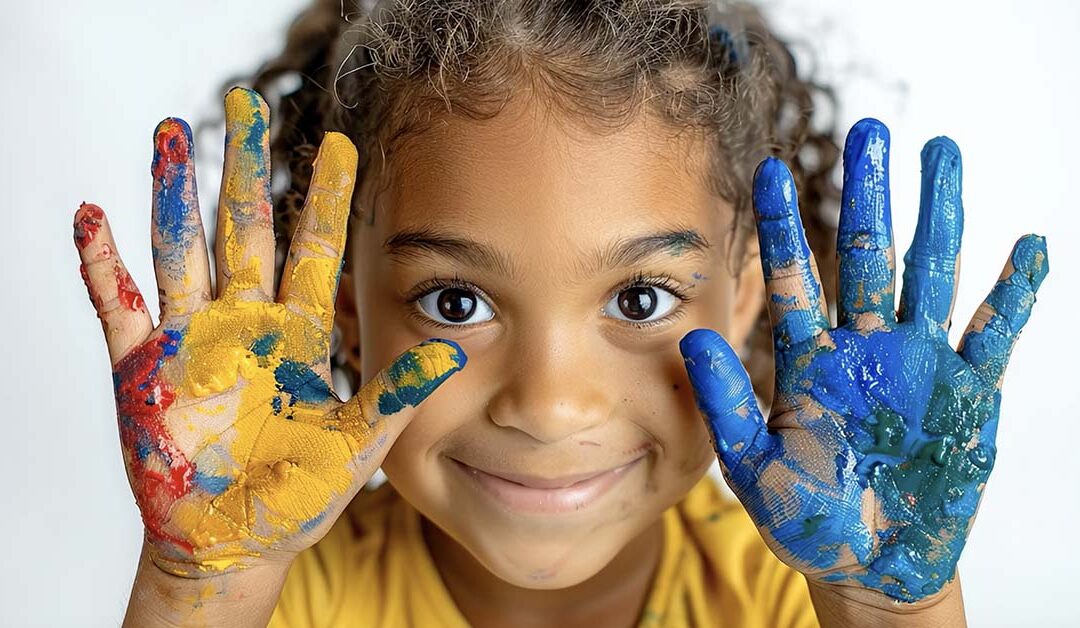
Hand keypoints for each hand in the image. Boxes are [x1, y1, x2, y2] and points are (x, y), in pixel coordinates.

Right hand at [73, 88, 464, 577]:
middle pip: (244, 228)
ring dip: (173, 193)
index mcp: (298, 333)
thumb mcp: (358, 444)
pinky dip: (101, 264)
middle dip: (244, 166)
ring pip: (181, 249)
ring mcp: (191, 340)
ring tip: (171, 132)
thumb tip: (455, 351)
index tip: (341, 142)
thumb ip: (396, 395)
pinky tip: (93, 216)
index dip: (327, 196)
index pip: (314, 248)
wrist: (237, 540)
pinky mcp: (143, 369)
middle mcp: (245, 323)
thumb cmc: (300, 495)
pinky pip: (117, 306)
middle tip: (243, 99)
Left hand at [679, 119, 1046, 601]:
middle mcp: (864, 349)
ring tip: (940, 150)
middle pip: (868, 257)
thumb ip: (727, 402)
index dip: (782, 227)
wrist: (866, 564)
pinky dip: (1012, 295)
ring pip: (930, 275)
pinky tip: (1027, 247)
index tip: (768, 171)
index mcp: (809, 362)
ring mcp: (918, 366)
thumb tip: (693, 337)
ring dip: (938, 216)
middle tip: (869, 129)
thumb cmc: (805, 518)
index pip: (794, 279)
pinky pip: (993, 335)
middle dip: (869, 195)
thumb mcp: (755, 464)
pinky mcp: (967, 395)